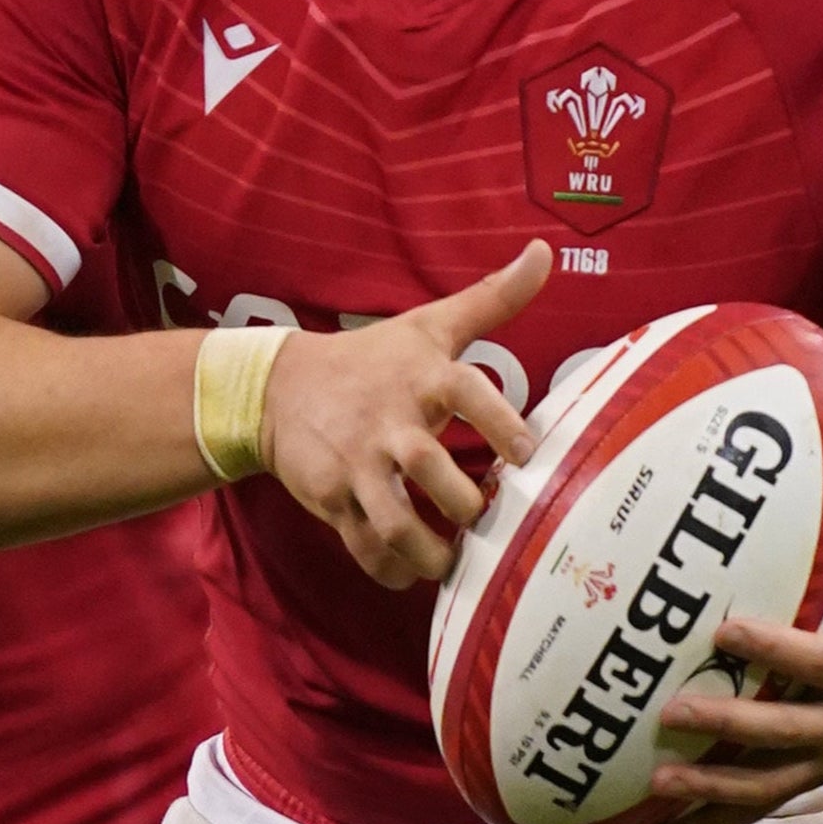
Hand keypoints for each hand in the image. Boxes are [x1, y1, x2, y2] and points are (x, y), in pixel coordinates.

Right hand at [256, 242, 551, 589]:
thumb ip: (493, 298)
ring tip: (455, 559)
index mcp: (423, 376)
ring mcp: (357, 464)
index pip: (465, 393)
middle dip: (466, 503)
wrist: (277, 389)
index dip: (499, 423)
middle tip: (489, 517)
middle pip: (430, 467)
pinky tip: (413, 571)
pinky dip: (391, 569)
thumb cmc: (371, 358)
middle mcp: (390, 421)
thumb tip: (544, 252)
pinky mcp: (332, 498)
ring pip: (395, 520)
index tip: (527, 453)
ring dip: (431, 551)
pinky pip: (364, 546)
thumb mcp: (429, 325)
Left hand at [648, 451, 822, 823]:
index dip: (773, 648)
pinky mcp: (814, 775)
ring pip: (769, 785)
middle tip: (673, 711)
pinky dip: (715, 821)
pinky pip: (763, 804)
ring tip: (658, 784)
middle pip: (785, 734)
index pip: (815, 661)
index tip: (725, 628)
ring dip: (713, 791)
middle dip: (730, 728)